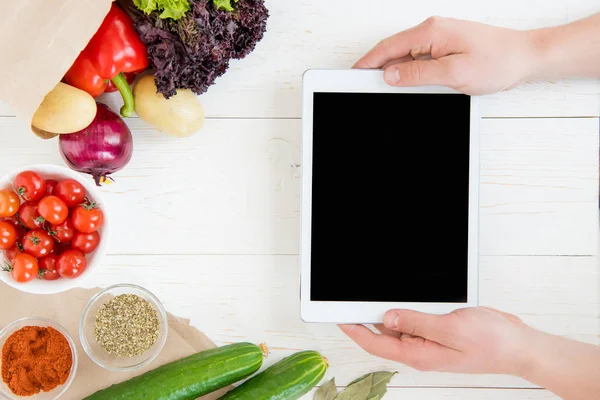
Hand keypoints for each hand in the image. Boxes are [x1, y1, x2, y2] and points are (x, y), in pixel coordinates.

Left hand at [340, 307, 531, 375]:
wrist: (518, 345)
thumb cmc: (492, 343)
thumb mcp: (451, 329)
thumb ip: (417, 322)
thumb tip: (387, 317)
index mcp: (419, 354)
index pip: (375, 344)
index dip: (353, 330)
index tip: (338, 316)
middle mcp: (420, 349)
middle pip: (382, 334)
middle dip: (367, 316)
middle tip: (352, 295)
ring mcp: (429, 341)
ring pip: (398, 324)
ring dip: (388, 309)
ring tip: (374, 289)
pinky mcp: (438, 331)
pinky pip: (414, 318)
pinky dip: (407, 307)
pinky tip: (405, 293)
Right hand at [354, 17, 537, 94]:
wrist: (525, 57)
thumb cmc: (498, 61)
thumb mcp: (454, 73)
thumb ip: (418, 74)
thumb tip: (391, 75)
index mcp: (431, 32)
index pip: (388, 47)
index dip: (368, 62)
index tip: (353, 75)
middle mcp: (433, 31)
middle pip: (394, 52)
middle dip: (379, 69)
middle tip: (367, 88)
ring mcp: (439, 39)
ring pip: (407, 58)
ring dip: (399, 74)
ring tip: (395, 91)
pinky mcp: (445, 48)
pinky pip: (420, 61)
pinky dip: (413, 74)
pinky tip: (415, 86)